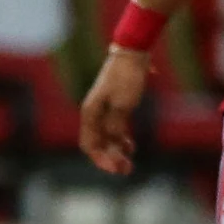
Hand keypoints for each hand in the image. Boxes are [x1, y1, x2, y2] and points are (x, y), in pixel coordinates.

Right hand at [78, 46, 147, 176]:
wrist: (132, 54)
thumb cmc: (126, 77)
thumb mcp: (123, 104)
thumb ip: (116, 126)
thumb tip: (113, 142)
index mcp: (90, 113)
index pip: (90, 145)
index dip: (101, 160)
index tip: (116, 169)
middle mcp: (93, 113)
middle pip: (97, 145)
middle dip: (110, 159)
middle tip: (127, 170)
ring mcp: (102, 110)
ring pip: (105, 139)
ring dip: (116, 152)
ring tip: (130, 163)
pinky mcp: (113, 106)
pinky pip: (113, 130)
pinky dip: (120, 141)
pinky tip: (131, 147)